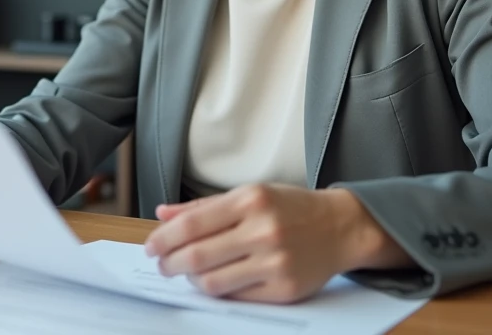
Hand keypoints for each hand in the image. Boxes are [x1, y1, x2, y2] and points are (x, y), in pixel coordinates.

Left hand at [143, 183, 410, 303]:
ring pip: (213, 281)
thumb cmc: (290, 208)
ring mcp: (275, 261)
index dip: (163, 238)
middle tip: (162, 265)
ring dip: (192, 280)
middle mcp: (262, 229)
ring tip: (188, 274)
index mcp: (250, 200)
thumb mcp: (249, 194)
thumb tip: (163, 214)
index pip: (192, 224)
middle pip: (198, 255)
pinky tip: (215, 281)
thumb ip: (204, 206)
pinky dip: (219, 290)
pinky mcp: (284, 288)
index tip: (151, 246)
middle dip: (170, 263)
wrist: (340, 227)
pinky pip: (237, 296)